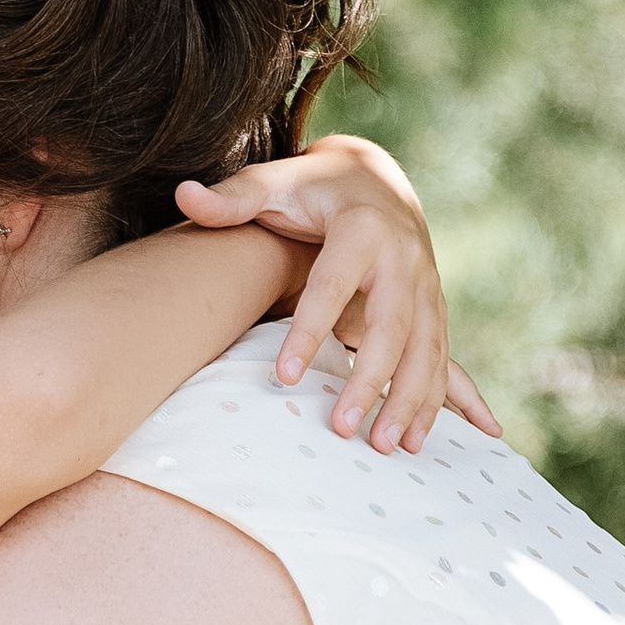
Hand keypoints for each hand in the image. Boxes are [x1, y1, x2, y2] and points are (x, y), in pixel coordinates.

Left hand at [174, 136, 499, 456]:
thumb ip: (232, 197)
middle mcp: (404, 257)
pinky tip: (416, 438)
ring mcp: (427, 284)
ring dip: (411, 401)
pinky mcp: (434, 305)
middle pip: (392, 327)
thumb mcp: (272, 182)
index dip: (308, 332)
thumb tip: (184, 195)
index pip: (331, 286)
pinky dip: (433, 400)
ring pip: (427, 349)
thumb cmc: (311, 188)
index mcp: (362, 228)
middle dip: (371, 381)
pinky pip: (441, 357)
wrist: (372, 177)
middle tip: (342, 430)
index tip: (283, 378)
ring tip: (385, 446)